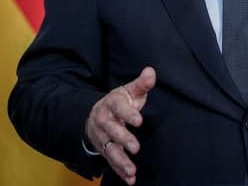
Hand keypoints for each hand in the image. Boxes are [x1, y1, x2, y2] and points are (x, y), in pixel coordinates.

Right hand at [85, 67, 155, 184]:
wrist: (96, 114)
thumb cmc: (120, 101)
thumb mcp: (129, 91)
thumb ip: (141, 84)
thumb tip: (150, 71)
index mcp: (111, 104)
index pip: (119, 108)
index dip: (128, 114)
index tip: (139, 120)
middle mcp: (104, 121)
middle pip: (112, 131)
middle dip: (123, 139)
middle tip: (136, 147)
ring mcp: (102, 137)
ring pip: (109, 149)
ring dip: (120, 161)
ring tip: (132, 170)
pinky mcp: (104, 149)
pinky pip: (111, 161)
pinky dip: (120, 171)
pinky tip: (130, 179)